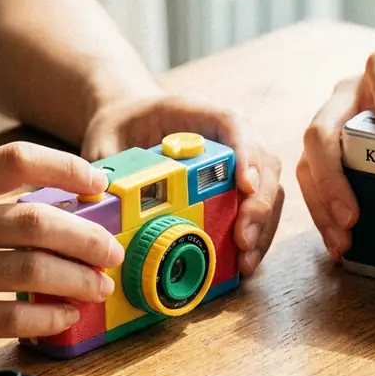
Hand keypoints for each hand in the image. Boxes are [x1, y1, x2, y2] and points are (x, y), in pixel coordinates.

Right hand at [0, 143, 123, 358]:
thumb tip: (53, 203)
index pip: (17, 160)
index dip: (68, 169)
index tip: (98, 184)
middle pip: (37, 223)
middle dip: (88, 237)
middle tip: (111, 250)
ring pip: (31, 272)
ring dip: (78, 279)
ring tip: (98, 284)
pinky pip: (10, 319)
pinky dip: (48, 318)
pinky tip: (66, 316)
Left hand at [82, 94, 283, 274]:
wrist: (131, 124)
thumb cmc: (123, 128)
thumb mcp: (106, 139)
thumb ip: (105, 163)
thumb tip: (104, 196)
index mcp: (196, 113)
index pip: (232, 124)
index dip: (245, 153)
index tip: (244, 185)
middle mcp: (228, 135)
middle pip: (264, 162)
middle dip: (260, 203)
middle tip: (244, 237)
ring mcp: (239, 161)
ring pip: (270, 189)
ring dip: (263, 226)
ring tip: (246, 260)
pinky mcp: (238, 186)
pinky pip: (260, 209)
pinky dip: (257, 236)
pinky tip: (244, 262)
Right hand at [298, 53, 374, 259]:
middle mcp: (351, 95)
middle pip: (323, 126)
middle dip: (332, 175)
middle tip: (351, 215)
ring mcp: (334, 123)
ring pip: (310, 160)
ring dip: (322, 203)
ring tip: (342, 237)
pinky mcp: (329, 153)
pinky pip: (313, 181)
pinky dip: (323, 212)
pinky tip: (336, 238)